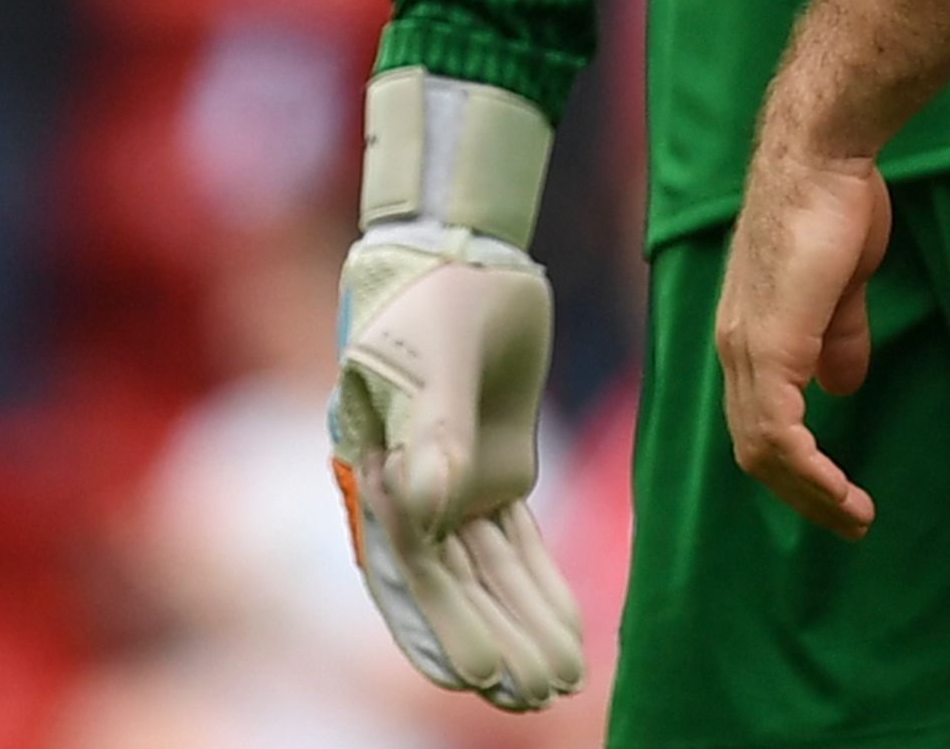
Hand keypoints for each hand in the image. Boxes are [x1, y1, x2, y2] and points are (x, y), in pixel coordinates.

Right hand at [333, 221, 586, 707]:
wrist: (462, 253)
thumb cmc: (429, 297)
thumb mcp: (428, 355)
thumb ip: (432, 430)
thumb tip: (426, 509)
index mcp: (379, 470)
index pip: (411, 564)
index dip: (443, 622)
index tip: (481, 673)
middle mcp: (414, 494)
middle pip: (455, 584)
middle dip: (495, 641)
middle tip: (537, 696)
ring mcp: (457, 488)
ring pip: (492, 575)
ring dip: (524, 628)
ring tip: (561, 686)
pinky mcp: (496, 474)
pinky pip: (519, 547)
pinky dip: (543, 590)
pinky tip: (570, 635)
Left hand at [714, 140, 888, 539]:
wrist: (822, 159)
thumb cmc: (835, 205)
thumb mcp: (839, 286)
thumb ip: (836, 337)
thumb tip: (842, 385)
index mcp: (749, 331)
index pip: (757, 420)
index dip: (795, 464)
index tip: (838, 491)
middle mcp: (735, 345)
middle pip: (754, 447)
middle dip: (802, 493)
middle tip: (849, 519)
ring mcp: (747, 346)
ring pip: (762, 449)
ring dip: (809, 492)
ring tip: (853, 516)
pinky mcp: (769, 344)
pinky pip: (779, 432)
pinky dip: (809, 470)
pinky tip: (840, 488)